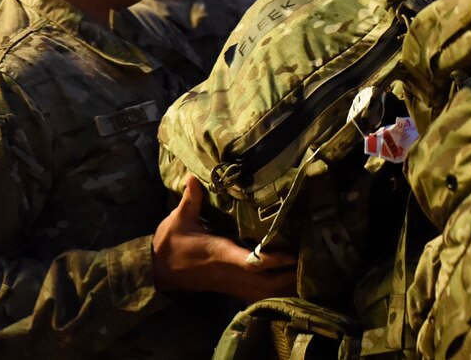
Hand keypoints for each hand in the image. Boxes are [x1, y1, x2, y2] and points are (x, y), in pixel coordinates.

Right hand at [151, 175, 296, 302]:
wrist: (157, 273)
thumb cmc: (169, 244)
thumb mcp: (178, 219)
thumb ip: (191, 199)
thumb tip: (192, 176)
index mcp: (220, 254)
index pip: (250, 262)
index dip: (272, 260)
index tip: (292, 254)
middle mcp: (230, 272)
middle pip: (267, 283)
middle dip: (289, 276)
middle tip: (313, 261)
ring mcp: (232, 284)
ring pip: (265, 292)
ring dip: (286, 285)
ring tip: (308, 271)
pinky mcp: (231, 288)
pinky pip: (258, 294)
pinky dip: (276, 290)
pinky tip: (290, 282)